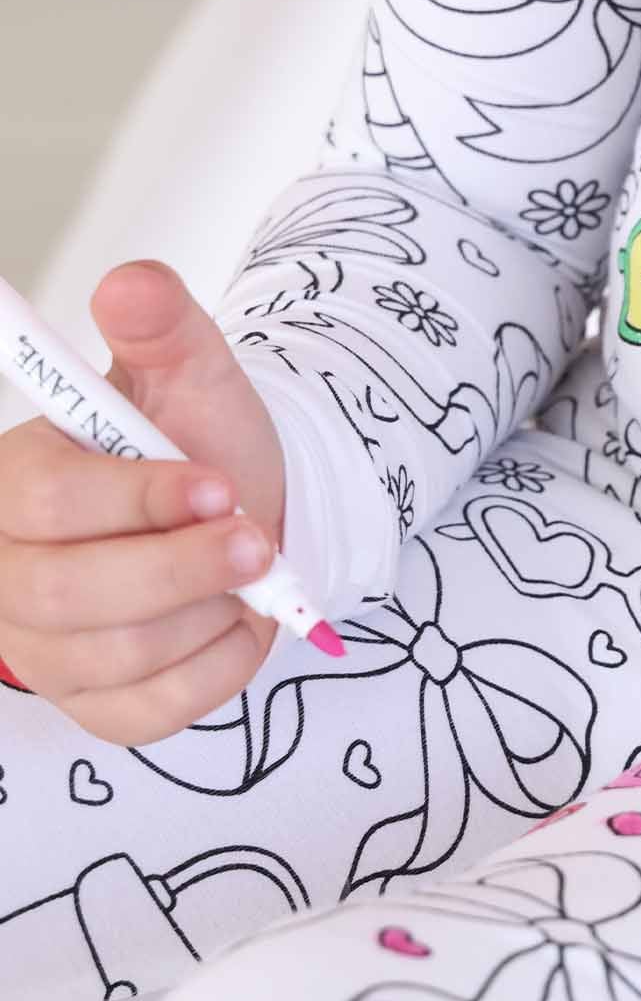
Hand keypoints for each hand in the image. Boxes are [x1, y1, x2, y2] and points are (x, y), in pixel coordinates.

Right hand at [0, 262, 286, 744]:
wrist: (235, 514)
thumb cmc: (197, 443)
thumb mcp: (191, 373)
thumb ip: (163, 325)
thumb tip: (131, 284)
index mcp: (15, 482)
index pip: (49, 502)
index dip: (137, 500)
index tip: (217, 487)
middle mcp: (8, 572)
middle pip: (69, 595)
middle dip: (180, 570)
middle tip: (256, 543)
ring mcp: (44, 649)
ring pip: (117, 658)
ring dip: (209, 614)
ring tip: (251, 573)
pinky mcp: (94, 706)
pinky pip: (151, 715)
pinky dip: (217, 671)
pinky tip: (241, 623)